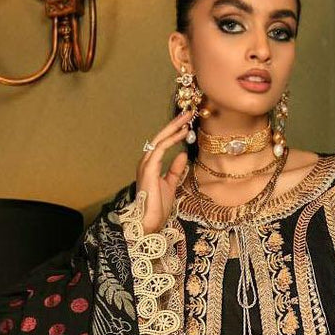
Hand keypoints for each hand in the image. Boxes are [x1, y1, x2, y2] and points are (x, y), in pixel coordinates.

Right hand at [135, 110, 192, 233]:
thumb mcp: (170, 185)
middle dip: (174, 124)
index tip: (186, 125)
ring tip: (186, 118)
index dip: (174, 132)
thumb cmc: (157, 207)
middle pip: (161, 137)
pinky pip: (161, 148)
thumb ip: (175, 170)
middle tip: (188, 112)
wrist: (149, 221)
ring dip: (174, 127)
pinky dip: (172, 139)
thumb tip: (182, 154)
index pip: (162, 143)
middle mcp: (146, 161)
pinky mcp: (149, 168)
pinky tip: (182, 133)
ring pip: (160, 139)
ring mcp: (146, 164)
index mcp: (150, 165)